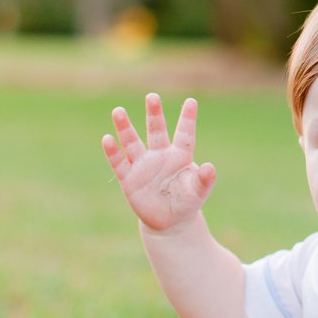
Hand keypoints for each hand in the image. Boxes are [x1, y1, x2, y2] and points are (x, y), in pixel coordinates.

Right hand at [102, 94, 215, 231]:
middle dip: (154, 114)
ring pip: (132, 142)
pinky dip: (113, 152)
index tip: (192, 101)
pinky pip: (119, 163)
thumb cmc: (187, 201)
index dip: (188, 118)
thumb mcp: (198, 192)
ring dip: (125, 128)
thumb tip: (210, 167)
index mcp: (180, 156)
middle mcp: (160, 156)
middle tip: (152, 96)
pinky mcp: (129, 179)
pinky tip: (107, 138)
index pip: (185, 134)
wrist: (169, 221)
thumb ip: (204, 180)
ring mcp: (143, 166)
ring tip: (118, 110)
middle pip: (156, 131)